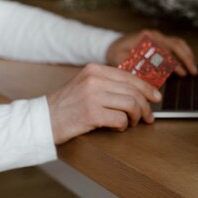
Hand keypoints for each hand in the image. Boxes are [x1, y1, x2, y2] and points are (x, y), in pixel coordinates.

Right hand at [47, 63, 161, 144]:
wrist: (42, 120)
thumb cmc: (67, 105)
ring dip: (136, 116)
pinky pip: (120, 119)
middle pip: (133, 91)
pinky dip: (123, 125)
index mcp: (95, 69)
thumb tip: (138, 91)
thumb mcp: (86, 84)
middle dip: (146, 105)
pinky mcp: (91, 113)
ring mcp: (92, 96)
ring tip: (133, 122)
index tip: (156, 97)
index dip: (146, 88)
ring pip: (131, 104)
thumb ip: (108, 83)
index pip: (129, 77)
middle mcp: (94, 80)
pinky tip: (118, 127)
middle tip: (149, 116)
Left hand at [105, 29, 197, 75]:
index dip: (174, 63)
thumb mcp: (118, 59)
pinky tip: (187, 61)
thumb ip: (130, 66)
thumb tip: (144, 77)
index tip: (181, 73)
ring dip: (187, 55)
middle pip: (176, 45)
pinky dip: (183, 52)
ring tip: (193, 68)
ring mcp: (158, 37)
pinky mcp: (159, 41)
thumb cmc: (115, 52)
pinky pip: (175, 44)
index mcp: (146, 38)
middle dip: (186, 58)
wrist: (110, 44)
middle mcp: (154, 35)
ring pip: (178, 43)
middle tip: (193, 71)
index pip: (165, 50)